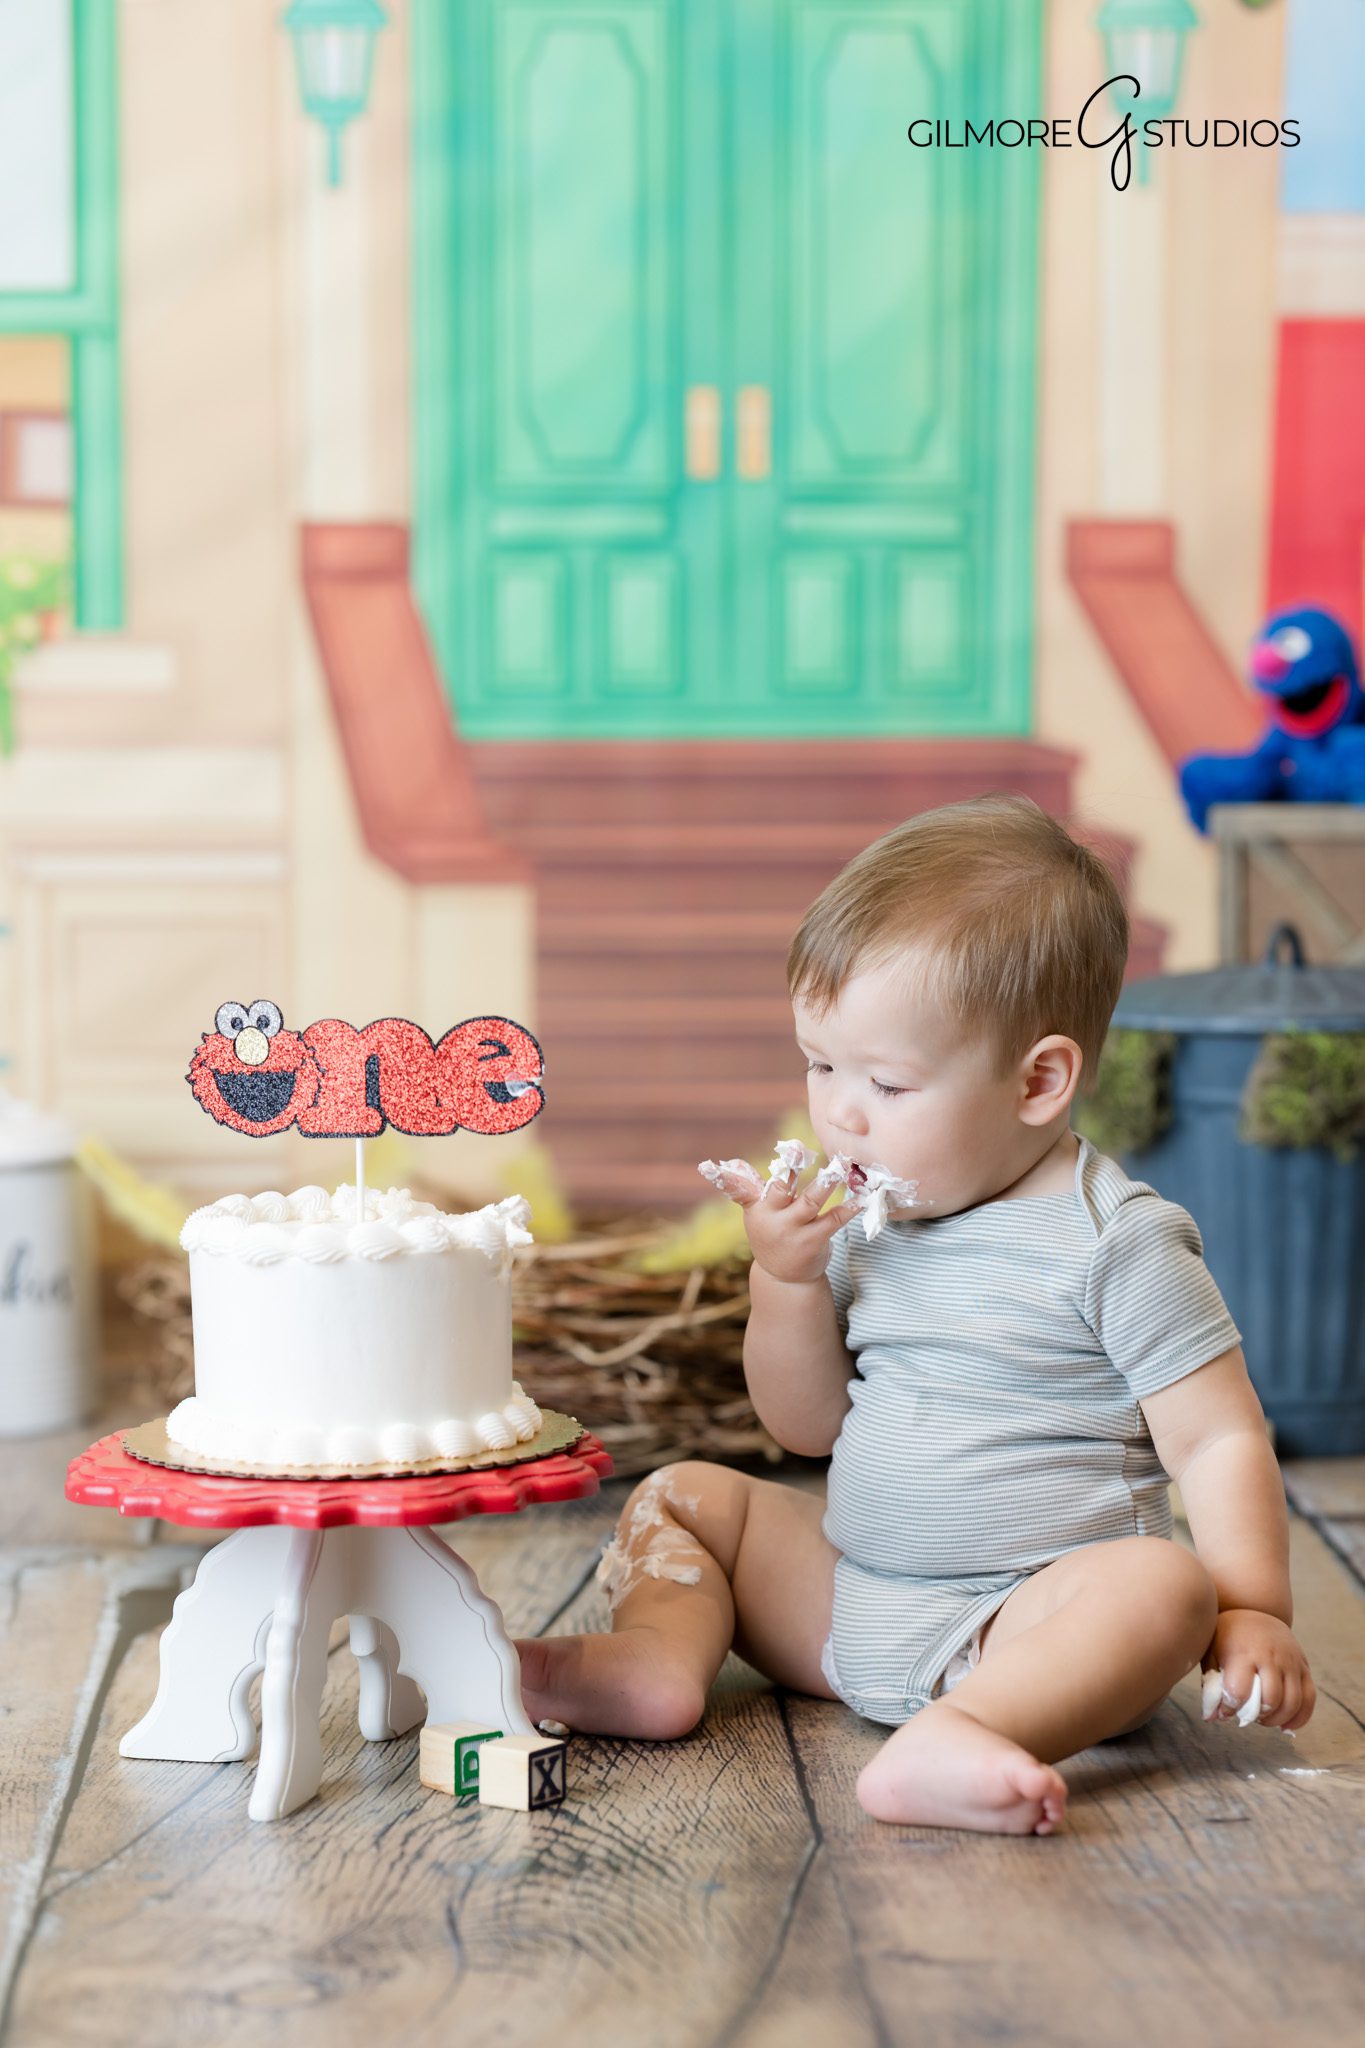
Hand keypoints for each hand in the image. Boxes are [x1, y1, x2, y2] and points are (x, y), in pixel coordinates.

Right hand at [714, 1156, 858, 1285]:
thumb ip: (748, 1189)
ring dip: (826, 1182)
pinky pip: (833, 1220)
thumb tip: (724, 1163)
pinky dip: (848, 1207)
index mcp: (757, 1208)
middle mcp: (772, 1219)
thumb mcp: (756, 1214)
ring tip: (840, 1167)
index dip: (760, 1168)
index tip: (782, 1148)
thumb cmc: (771, 1234)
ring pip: (810, 1201)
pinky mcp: (813, 1242)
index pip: (749, 1185)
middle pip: (782, 1188)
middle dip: (792, 1167)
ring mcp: (793, 1231)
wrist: (783, 1278)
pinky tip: (860, 1198)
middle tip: (802, 1149)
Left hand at [1203, 1608, 1315, 1730]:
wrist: (1253, 1609)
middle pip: (1271, 1699)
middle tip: (1247, 1716)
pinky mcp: (1304, 1666)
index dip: (1231, 1708)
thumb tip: (1211, 1717)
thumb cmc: (1227, 1635)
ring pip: (1292, 1702)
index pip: (1240, 1691)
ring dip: (1277, 1719)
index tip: (1225, 1711)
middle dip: (1257, 1716)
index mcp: (1244, 1652)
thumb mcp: (1211, 1653)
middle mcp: (1271, 1656)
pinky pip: (1309, 1698)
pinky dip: (1300, 1718)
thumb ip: (1211, 1685)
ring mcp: (1291, 1661)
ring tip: (1262, 1718)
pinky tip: (1285, 1726)